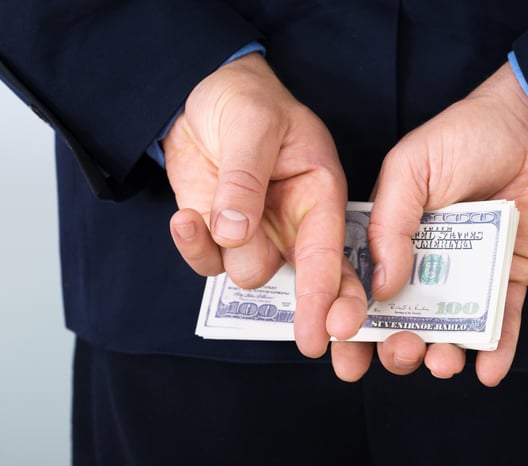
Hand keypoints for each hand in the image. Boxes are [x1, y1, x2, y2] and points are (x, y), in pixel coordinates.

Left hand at [163, 53, 366, 356]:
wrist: (202, 97)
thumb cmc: (245, 101)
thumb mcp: (252, 124)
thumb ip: (245, 177)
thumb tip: (234, 232)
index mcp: (319, 194)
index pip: (330, 251)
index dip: (332, 293)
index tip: (331, 331)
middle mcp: (294, 222)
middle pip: (305, 281)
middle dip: (309, 309)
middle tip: (311, 338)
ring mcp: (257, 233)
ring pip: (249, 273)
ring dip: (227, 252)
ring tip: (206, 211)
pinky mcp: (221, 235)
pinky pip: (209, 262)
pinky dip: (193, 246)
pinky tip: (185, 219)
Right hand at [331, 62, 527, 384]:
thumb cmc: (464, 136)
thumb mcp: (410, 168)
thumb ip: (390, 225)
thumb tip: (381, 287)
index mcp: (392, 235)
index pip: (363, 287)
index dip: (351, 323)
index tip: (344, 352)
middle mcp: (426, 261)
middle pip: (403, 318)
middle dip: (396, 347)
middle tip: (400, 352)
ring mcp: (469, 272)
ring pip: (450, 328)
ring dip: (441, 355)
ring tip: (442, 361)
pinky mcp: (508, 277)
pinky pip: (503, 321)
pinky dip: (497, 350)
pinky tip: (488, 370)